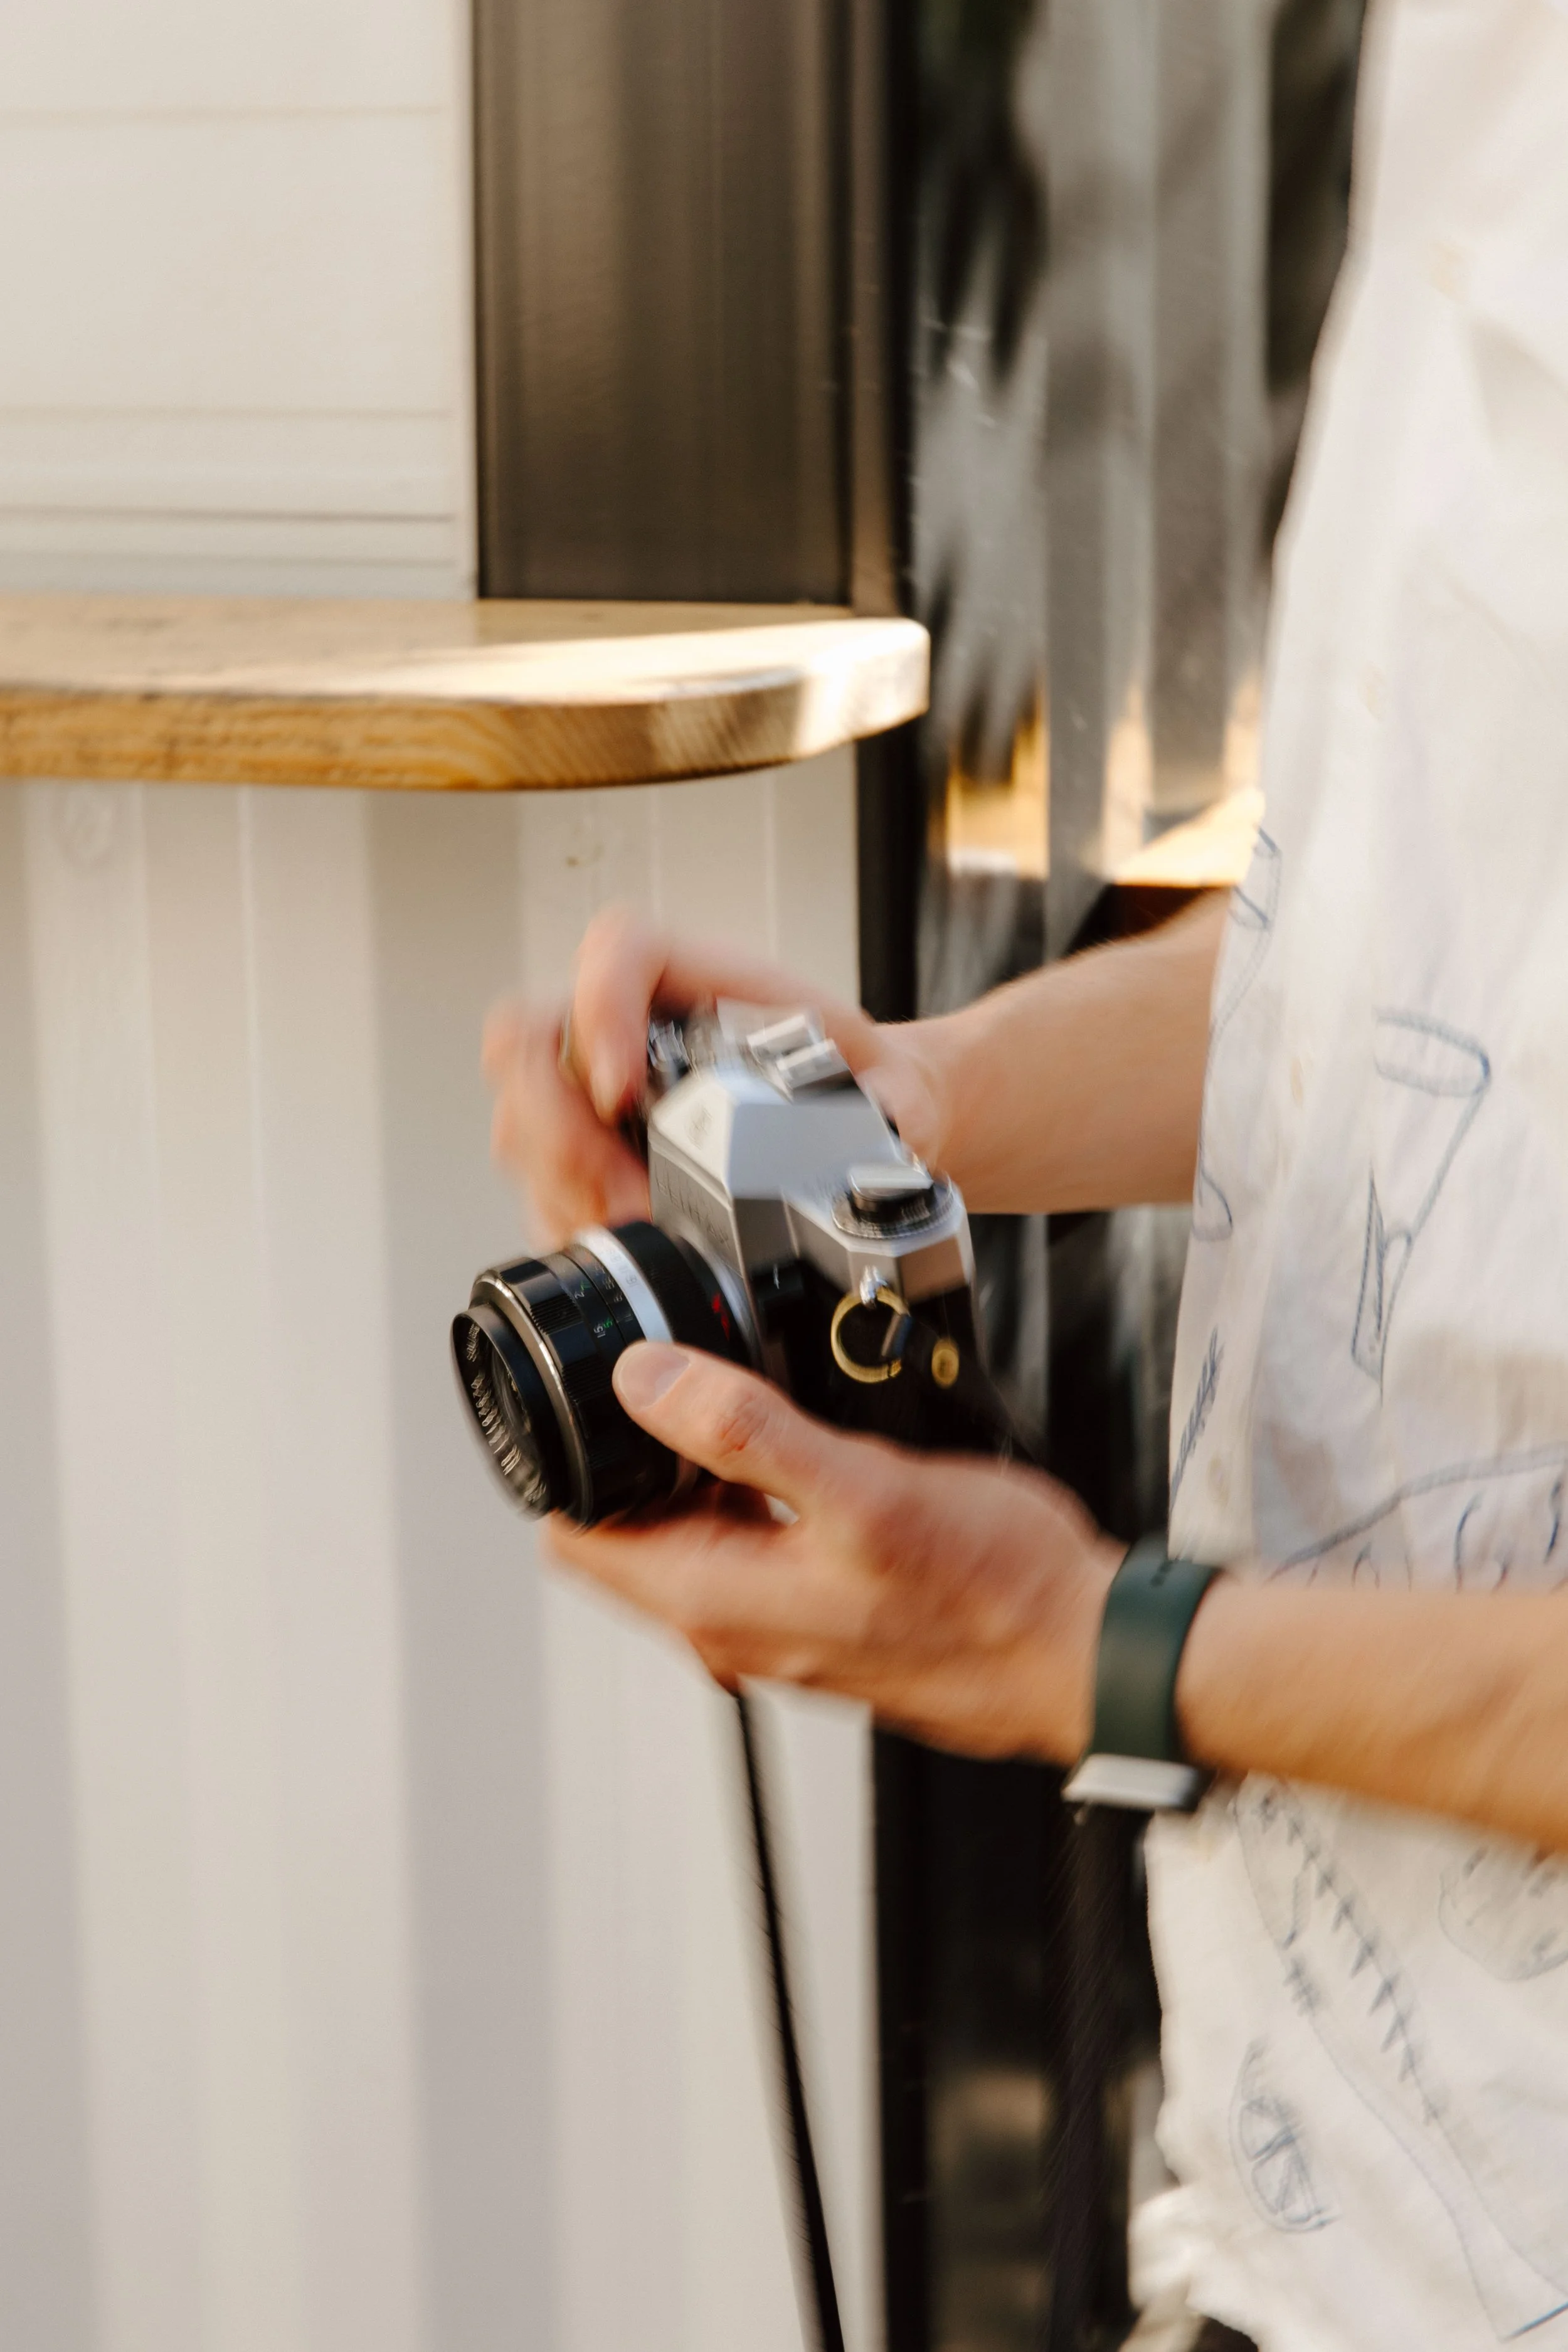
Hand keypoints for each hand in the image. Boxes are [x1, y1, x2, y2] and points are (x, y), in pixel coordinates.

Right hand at [482, 904, 944, 1246]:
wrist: (863, 1112)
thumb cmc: (854, 1076)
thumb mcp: (880, 1075)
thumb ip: (868, 1094)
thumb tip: (853, 1136)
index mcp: (689, 979)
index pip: (617, 950)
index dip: (599, 1013)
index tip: (622, 1088)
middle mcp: (626, 1024)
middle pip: (532, 1044)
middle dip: (564, 1131)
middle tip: (626, 1188)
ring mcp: (593, 1087)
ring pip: (520, 1119)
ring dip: (565, 1183)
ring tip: (636, 1222)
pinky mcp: (588, 1151)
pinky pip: (538, 1180)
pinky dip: (569, 1216)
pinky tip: (619, 1241)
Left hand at [547, 1342, 1120, 1761]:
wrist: (1082, 1653)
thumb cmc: (993, 1593)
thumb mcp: (859, 1488)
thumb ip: (745, 1432)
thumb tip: (646, 1383)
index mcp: (717, 1601)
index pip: (577, 1541)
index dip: (569, 1462)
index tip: (593, 1392)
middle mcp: (735, 1625)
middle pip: (631, 1533)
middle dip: (635, 1456)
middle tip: (679, 1374)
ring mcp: (779, 1624)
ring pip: (695, 1535)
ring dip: (701, 1471)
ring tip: (747, 1398)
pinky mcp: (823, 1613)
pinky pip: (755, 1547)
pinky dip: (756, 1496)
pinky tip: (808, 1450)